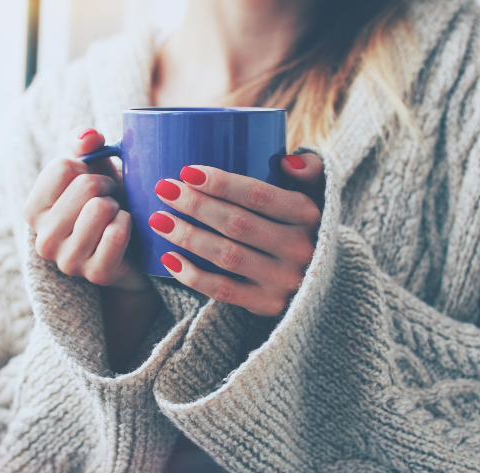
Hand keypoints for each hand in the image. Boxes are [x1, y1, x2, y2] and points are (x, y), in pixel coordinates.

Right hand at [23, 126, 150, 292]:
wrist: (132, 249)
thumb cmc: (108, 203)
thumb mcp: (93, 170)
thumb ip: (85, 145)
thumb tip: (89, 137)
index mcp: (32, 211)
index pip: (63, 167)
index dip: (88, 169)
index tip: (93, 184)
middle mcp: (43, 240)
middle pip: (85, 186)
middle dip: (108, 186)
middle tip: (110, 201)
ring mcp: (68, 261)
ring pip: (101, 208)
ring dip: (118, 206)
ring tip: (116, 216)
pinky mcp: (96, 274)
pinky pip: (116, 233)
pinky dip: (128, 224)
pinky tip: (125, 232)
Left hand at [148, 154, 324, 316]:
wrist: (322, 280)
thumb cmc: (304, 225)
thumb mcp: (319, 194)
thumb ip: (311, 168)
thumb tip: (286, 161)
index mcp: (308, 215)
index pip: (259, 196)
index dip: (221, 183)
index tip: (187, 172)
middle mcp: (299, 249)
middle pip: (237, 224)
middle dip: (195, 205)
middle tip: (164, 189)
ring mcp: (283, 281)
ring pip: (226, 257)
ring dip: (188, 236)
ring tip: (158, 219)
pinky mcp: (266, 305)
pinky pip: (223, 291)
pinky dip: (193, 276)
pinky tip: (168, 258)